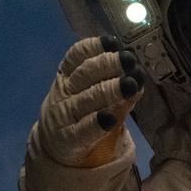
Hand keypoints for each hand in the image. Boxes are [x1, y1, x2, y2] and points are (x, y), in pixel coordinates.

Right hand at [33, 37, 142, 167]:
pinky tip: (110, 118)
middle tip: (129, 60)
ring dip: (110, 90)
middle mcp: (64, 92)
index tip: (112, 42)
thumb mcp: (88, 95)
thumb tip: (137, 74)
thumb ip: (112, 85)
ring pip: (87, 100)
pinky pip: (83, 130)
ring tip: (130, 84)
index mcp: (67, 76)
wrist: (53, 148)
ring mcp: (65, 116)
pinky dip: (96, 123)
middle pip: (85, 74)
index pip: (76, 56)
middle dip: (108, 64)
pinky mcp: (69, 140)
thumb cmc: (77, 114)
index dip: (93, 47)